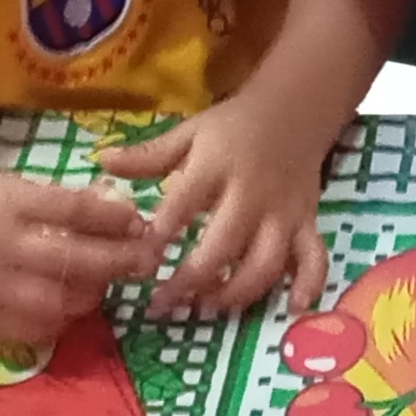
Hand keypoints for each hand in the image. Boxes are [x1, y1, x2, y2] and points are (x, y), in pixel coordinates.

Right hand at [0, 170, 166, 346]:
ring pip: (61, 302)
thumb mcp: (11, 185)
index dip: (115, 218)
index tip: (140, 221)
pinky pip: (36, 329)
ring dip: (94, 293)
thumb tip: (119, 209)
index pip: (74, 211)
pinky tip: (71, 304)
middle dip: (119, 261)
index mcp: (8, 204)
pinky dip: (63, 319)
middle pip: (74, 260)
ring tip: (105, 281)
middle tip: (146, 260)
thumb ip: (61, 200)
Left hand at [104, 98, 336, 315]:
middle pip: (224, 244)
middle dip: (193, 279)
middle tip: (164, 303)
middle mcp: (252, 193)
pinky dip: (309, 284)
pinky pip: (314, 257)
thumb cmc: (233, 126)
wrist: (295, 108)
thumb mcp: (189, 132)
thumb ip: (149, 155)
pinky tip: (293, 308)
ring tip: (208, 306)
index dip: (161, 234)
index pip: (184, 203)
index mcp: (216, 166)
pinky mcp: (307, 222)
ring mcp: (284, 212)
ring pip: (267, 261)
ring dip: (238, 291)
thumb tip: (101, 161)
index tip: (141, 261)